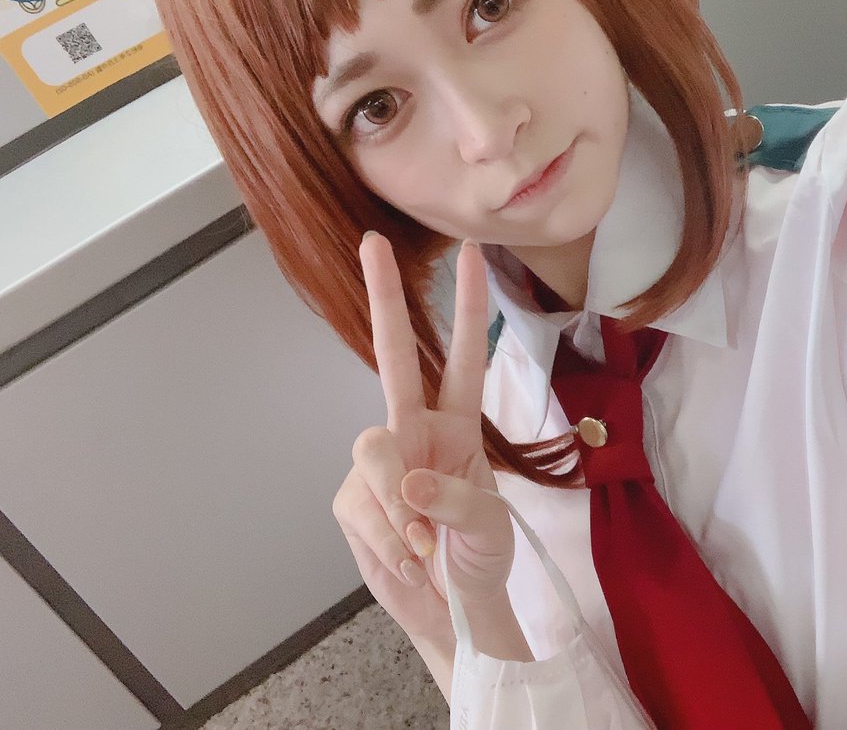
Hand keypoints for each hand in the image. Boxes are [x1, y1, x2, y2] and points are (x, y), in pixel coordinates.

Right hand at [332, 235, 514, 644]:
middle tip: (374, 245)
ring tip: (425, 547)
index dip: (467, 306)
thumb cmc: (480, 556)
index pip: (464, 357)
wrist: (451, 609)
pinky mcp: (351, 500)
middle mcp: (416, 431)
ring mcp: (379, 465)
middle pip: (393, 360)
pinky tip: (408, 560)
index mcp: (458, 425)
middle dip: (385, 300)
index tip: (470, 253)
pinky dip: (388, 542)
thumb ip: (455, 499)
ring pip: (372, 452)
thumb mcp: (488, 526)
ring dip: (398, 506)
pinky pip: (361, 507)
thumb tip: (406, 483)